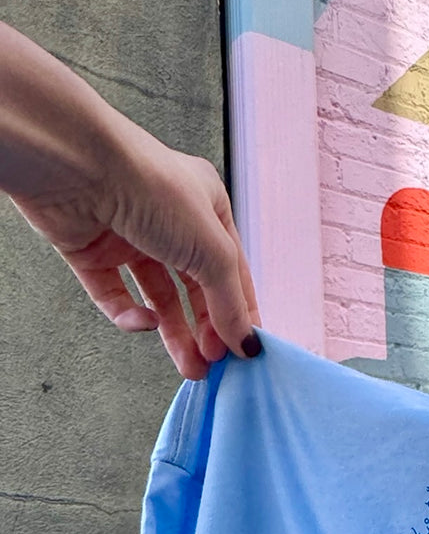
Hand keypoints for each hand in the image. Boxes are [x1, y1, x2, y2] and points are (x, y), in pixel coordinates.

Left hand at [0, 22, 259, 378]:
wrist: (76, 166)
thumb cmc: (151, 187)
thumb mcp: (212, 249)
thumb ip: (230, 302)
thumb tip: (245, 342)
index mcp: (207, 208)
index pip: (233, 272)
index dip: (241, 312)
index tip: (246, 351)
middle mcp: (170, 220)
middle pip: (195, 289)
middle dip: (207, 330)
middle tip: (215, 364)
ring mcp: (129, 236)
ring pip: (158, 297)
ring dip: (175, 333)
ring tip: (190, 367)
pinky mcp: (92, 251)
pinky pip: (115, 294)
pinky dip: (130, 314)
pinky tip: (144, 322)